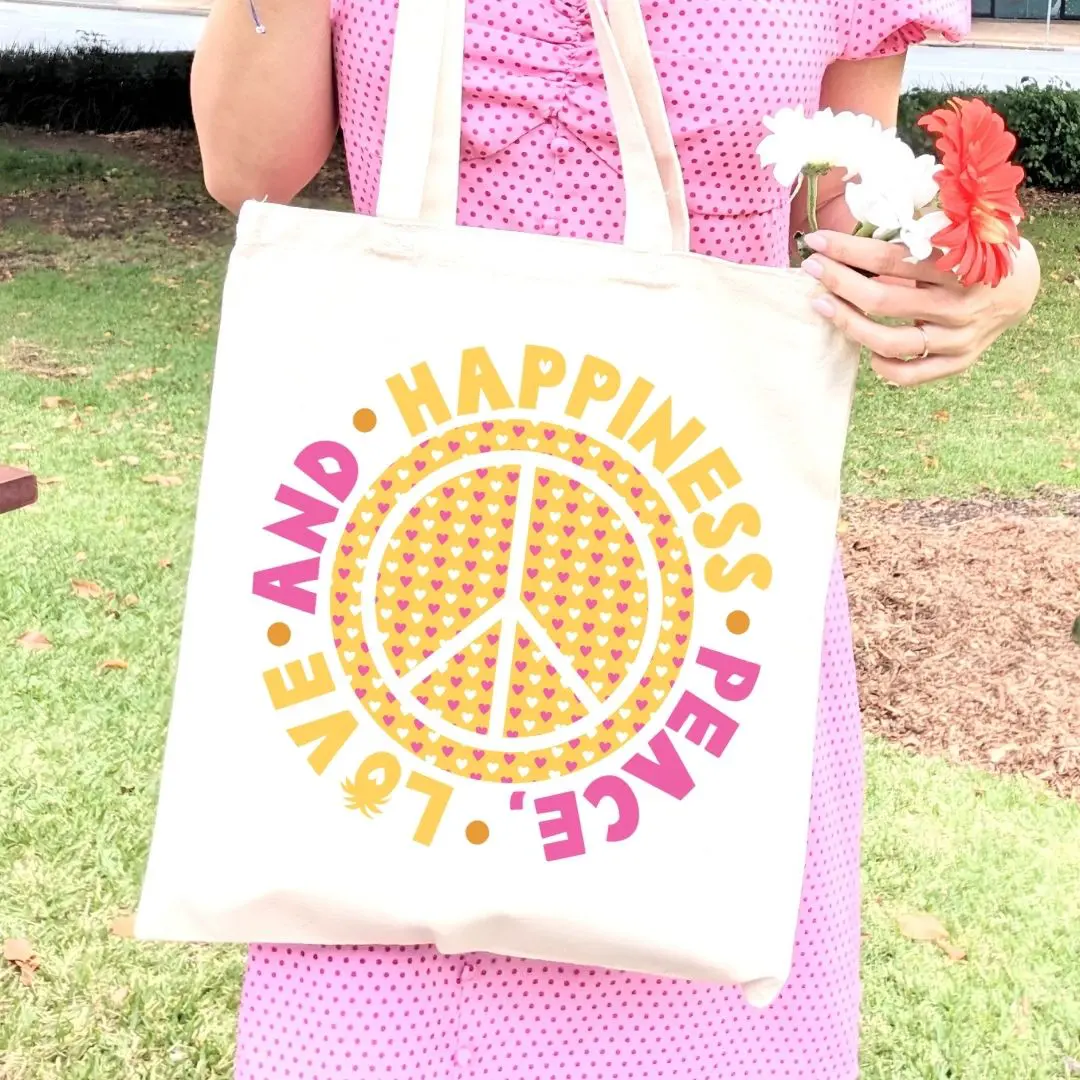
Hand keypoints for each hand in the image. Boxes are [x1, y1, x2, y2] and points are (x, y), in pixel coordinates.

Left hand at [799, 231, 1040, 386]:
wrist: (1019, 288)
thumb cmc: (972, 253)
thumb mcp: (955, 231)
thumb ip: (915, 228)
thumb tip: (860, 215)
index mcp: (958, 264)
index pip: (891, 258)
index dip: (848, 249)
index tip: (817, 241)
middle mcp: (958, 304)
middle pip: (882, 300)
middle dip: (839, 282)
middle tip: (812, 268)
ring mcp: (957, 338)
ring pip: (889, 341)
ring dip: (848, 324)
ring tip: (822, 304)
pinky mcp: (957, 362)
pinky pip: (910, 374)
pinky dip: (882, 365)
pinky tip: (864, 349)